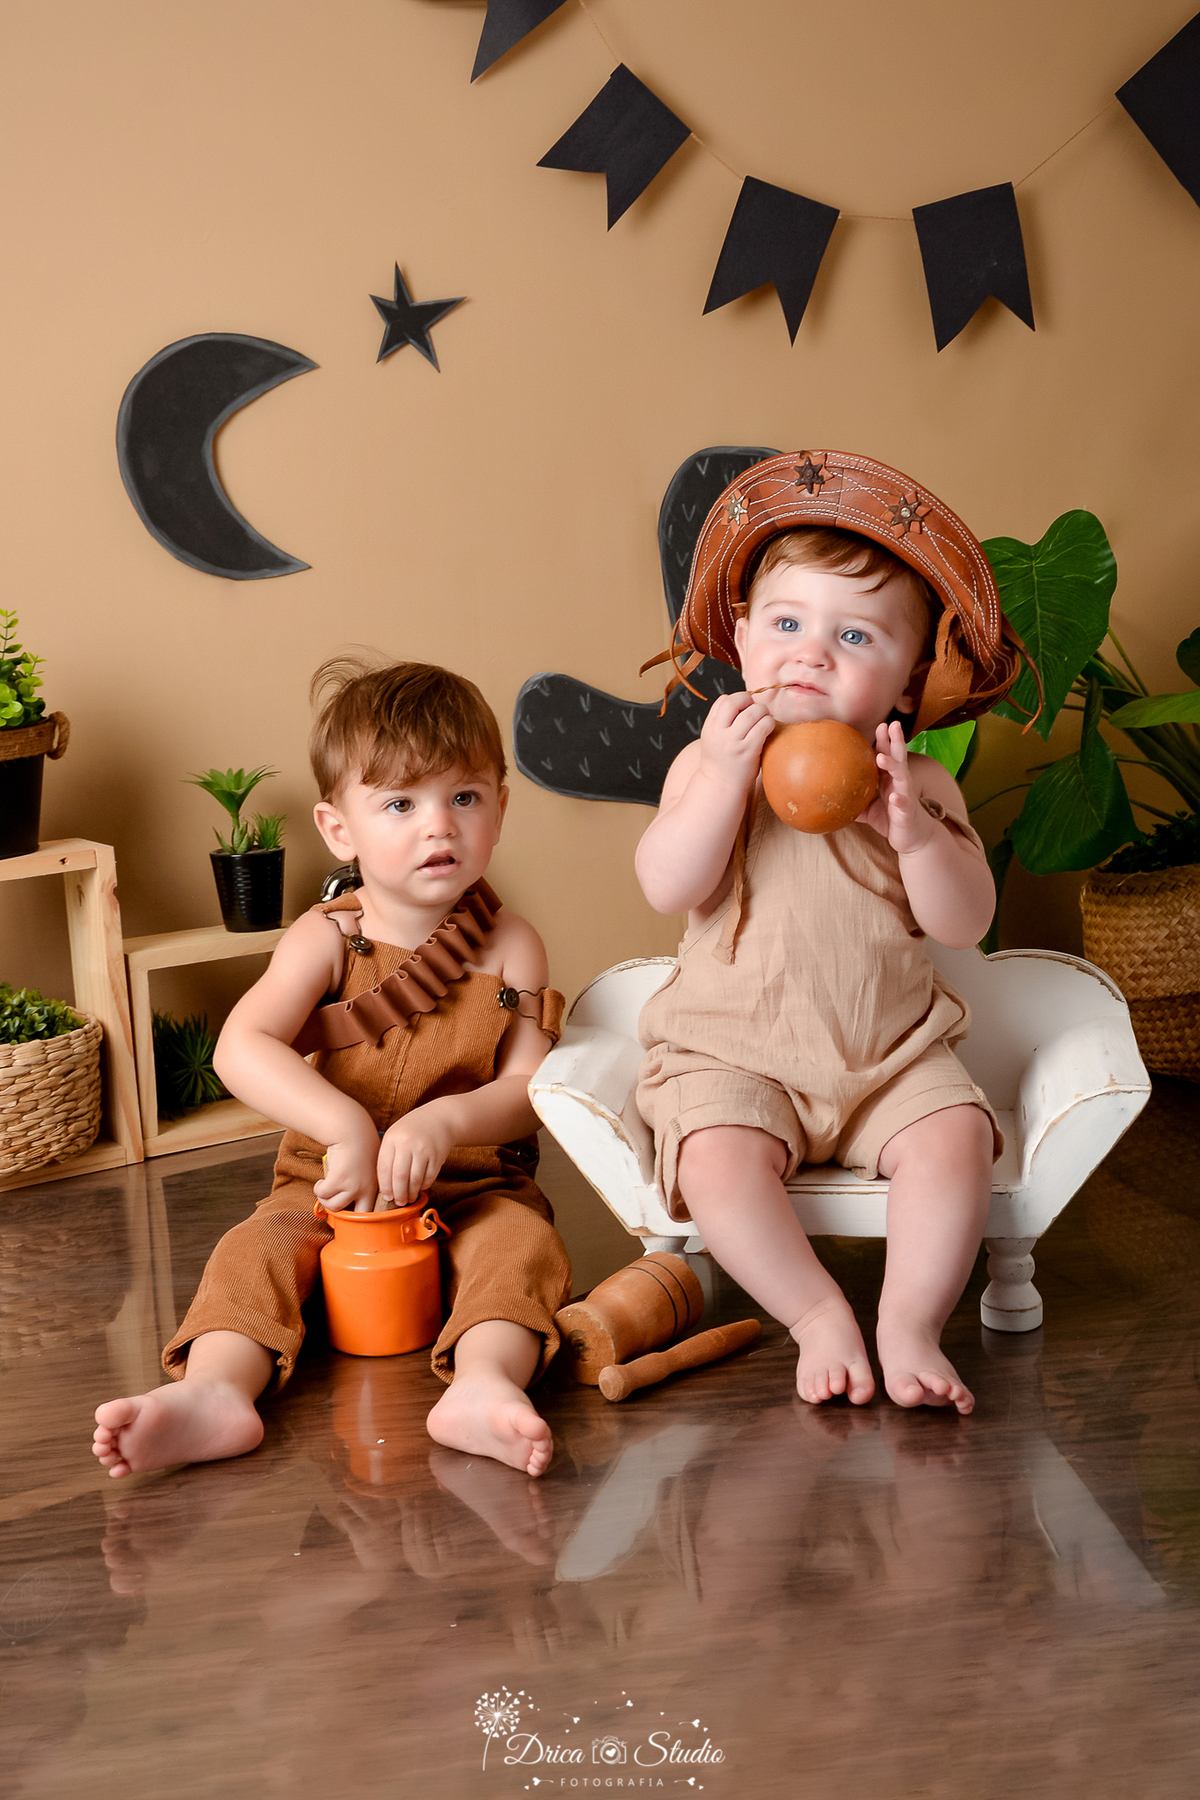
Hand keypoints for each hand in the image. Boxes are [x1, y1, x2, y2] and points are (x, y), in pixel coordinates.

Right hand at [315, 1125, 380, 1213]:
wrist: (351, 1131)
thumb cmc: (358, 1146)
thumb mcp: (368, 1168)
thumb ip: (364, 1183)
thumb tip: (349, 1198)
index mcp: (375, 1188)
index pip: (371, 1214)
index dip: (358, 1217)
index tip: (347, 1212)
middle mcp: (365, 1189)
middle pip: (352, 1216)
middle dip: (340, 1211)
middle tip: (332, 1201)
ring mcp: (352, 1186)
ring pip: (333, 1206)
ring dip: (325, 1198)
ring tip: (325, 1188)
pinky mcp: (338, 1180)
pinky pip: (322, 1193)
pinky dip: (318, 1188)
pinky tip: (320, 1181)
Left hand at [376, 1106, 454, 1206]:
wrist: (440, 1118)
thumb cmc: (413, 1130)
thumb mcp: (395, 1135)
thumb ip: (387, 1155)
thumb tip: (384, 1186)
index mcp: (392, 1138)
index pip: (384, 1168)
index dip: (385, 1186)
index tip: (386, 1196)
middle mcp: (407, 1143)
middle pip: (399, 1177)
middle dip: (398, 1194)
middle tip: (398, 1202)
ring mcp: (423, 1149)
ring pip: (414, 1180)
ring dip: (411, 1193)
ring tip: (409, 1198)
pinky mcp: (437, 1156)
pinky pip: (428, 1178)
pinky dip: (423, 1186)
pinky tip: (419, 1187)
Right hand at [697, 692, 775, 797]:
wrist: (721, 785)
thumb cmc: (722, 759)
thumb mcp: (712, 737)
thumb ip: (722, 719)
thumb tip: (741, 699)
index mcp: (710, 727)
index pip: (723, 700)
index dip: (737, 700)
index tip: (744, 709)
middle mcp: (719, 733)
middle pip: (735, 701)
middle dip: (749, 700)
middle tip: (756, 710)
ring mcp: (734, 742)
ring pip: (753, 712)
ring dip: (763, 711)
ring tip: (764, 718)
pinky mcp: (749, 750)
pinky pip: (763, 727)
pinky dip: (769, 723)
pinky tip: (769, 728)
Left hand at [857, 723, 936, 854]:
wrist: (913, 839)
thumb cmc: (891, 820)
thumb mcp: (868, 810)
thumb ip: (854, 802)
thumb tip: (829, 800)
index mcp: (891, 780)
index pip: (888, 756)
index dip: (884, 741)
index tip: (880, 725)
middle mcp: (900, 784)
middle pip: (899, 758)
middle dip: (896, 741)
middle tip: (892, 724)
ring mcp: (906, 796)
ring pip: (902, 777)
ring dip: (893, 766)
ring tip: (882, 757)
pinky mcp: (908, 812)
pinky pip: (904, 804)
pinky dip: (900, 800)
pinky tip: (894, 796)